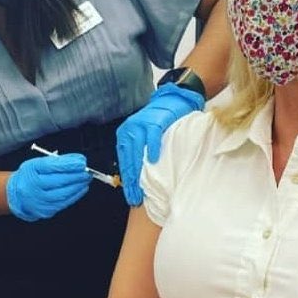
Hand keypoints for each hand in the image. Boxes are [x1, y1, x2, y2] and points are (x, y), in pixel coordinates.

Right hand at [6, 153, 89, 220]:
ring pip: (64, 193)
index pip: (52, 166)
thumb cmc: (30, 176)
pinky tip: (81, 188)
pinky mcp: (46, 210)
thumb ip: (57, 161)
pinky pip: (64, 202)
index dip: (69, 164)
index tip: (81, 162)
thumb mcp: (38, 164)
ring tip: (86, 179)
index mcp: (31, 171)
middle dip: (77, 176)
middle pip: (59, 181)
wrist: (16, 195)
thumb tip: (77, 160)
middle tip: (87, 171)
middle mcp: (34, 187)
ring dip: (78, 186)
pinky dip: (75, 195)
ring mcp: (40, 200)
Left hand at [116, 84, 204, 205]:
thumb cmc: (160, 121)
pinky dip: (152, 148)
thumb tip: (138, 180)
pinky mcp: (155, 120)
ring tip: (143, 187)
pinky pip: (152, 136)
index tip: (131, 196)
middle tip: (136, 198)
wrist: (173, 99)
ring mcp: (141, 124)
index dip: (127, 181)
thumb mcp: (144, 137)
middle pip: (129, 160)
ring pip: (137, 151)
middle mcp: (130, 130)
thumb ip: (139, 153)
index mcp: (125, 135)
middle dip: (132, 182)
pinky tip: (153, 161)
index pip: (124, 162)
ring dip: (140, 171)